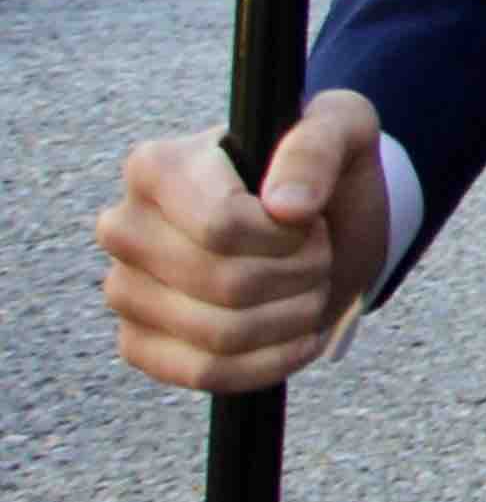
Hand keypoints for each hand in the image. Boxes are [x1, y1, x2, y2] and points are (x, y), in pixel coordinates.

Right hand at [97, 87, 391, 394]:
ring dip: (293, 317)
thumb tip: (286, 206)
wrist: (320, 224)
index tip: (309, 219)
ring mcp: (125, 289)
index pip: (220, 227)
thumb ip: (318, 147)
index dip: (285, 237)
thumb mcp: (343, 128)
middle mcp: (125, 228)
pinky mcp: (139, 342)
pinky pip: (205, 373)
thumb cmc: (322, 170)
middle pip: (225, 284)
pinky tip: (299, 335)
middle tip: (319, 254)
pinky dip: (270, 362)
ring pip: (219, 334)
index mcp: (155, 168)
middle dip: (299, 275)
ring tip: (309, 286)